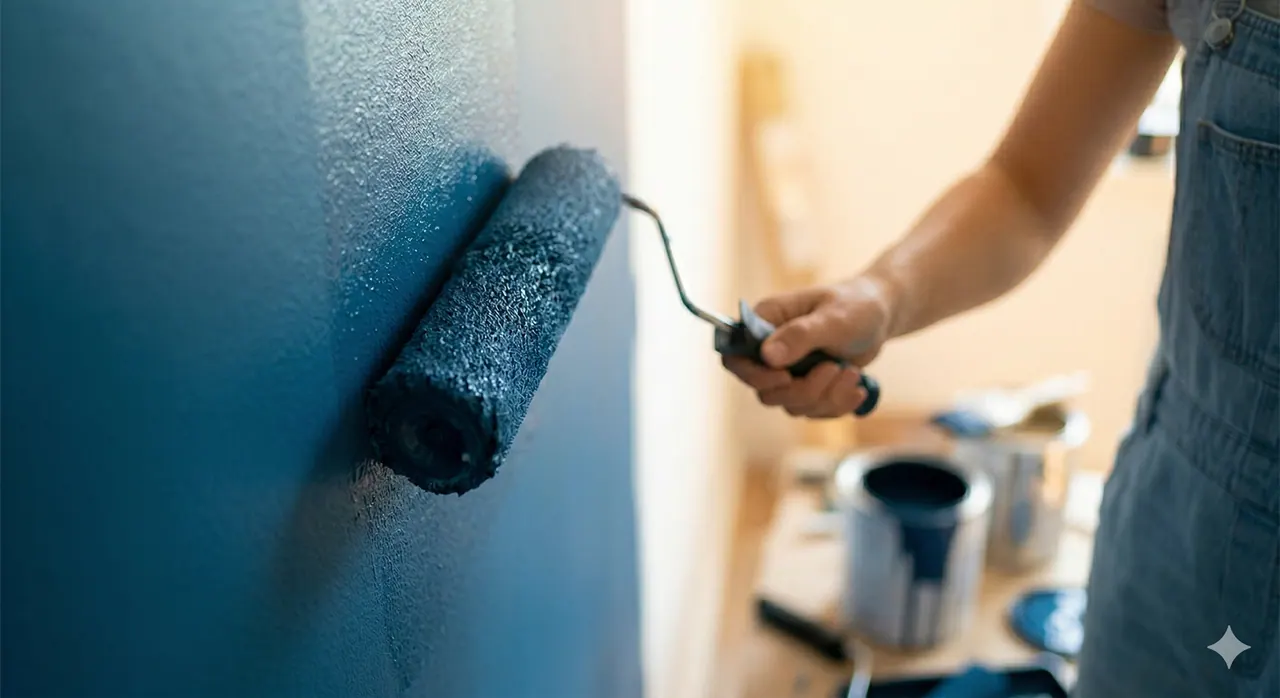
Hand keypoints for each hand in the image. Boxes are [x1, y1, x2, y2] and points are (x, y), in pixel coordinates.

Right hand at [723, 276, 894, 418]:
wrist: (881, 315)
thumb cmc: (856, 306)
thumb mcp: (833, 318)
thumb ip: (800, 335)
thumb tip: (768, 356)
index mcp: (765, 321)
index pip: (735, 357)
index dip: (752, 375)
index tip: (786, 376)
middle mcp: (771, 349)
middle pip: (766, 391)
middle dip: (804, 389)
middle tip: (834, 368)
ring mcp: (789, 371)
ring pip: (791, 405)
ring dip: (826, 395)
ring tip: (851, 371)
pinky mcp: (807, 386)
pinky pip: (813, 411)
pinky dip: (838, 404)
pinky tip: (856, 386)